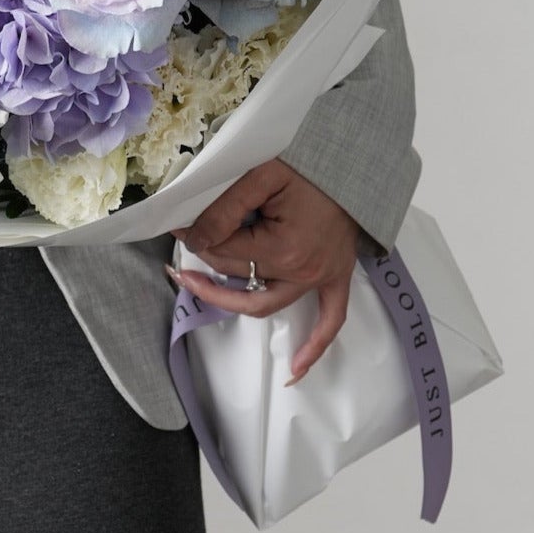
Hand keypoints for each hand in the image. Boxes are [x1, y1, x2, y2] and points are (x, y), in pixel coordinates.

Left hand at [169, 158, 361, 381]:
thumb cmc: (311, 163)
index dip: (198, 238)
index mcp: (285, 249)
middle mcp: (303, 272)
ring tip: (196, 286)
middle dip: (206, 266)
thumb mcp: (263, 175)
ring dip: (231, 301)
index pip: (226, 253)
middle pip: (239, 279)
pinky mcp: (336, 277)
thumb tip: (194, 235)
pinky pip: (330, 321)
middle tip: (178, 256)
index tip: (179, 224)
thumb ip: (227, 207)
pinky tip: (294, 371)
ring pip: (266, 304)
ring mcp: (321, 278)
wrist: (356, 161)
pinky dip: (313, 347)